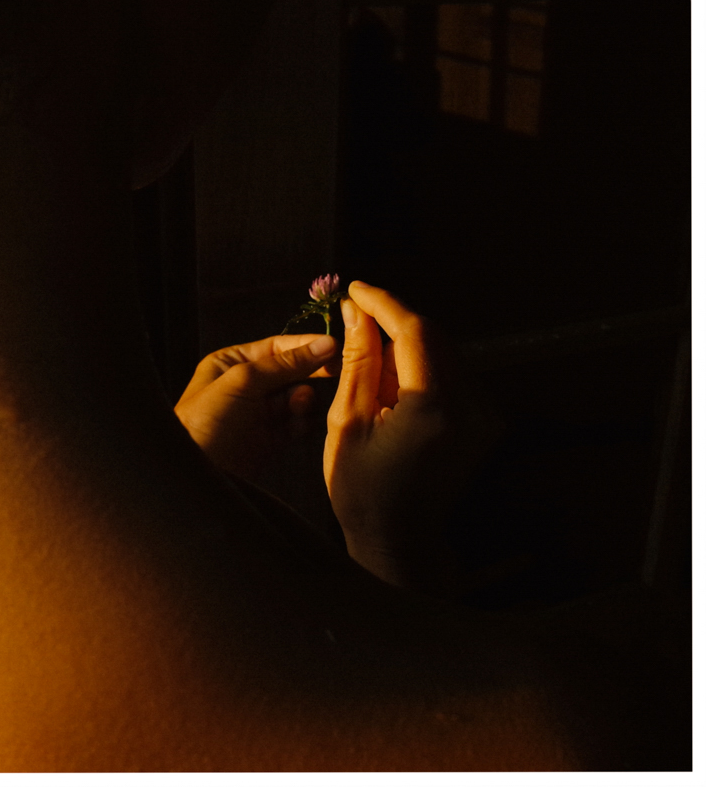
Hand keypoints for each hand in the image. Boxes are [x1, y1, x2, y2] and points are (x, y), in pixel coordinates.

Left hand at [176, 333, 337, 477]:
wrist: (195, 477)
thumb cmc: (205, 422)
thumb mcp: (243, 382)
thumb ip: (285, 364)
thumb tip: (324, 344)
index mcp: (230, 364)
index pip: (276, 347)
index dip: (306, 346)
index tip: (335, 348)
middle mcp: (244, 387)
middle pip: (290, 372)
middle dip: (309, 373)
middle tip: (335, 372)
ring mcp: (257, 414)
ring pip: (295, 398)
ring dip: (304, 400)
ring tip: (299, 407)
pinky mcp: (267, 441)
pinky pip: (295, 425)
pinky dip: (303, 423)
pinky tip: (303, 424)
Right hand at [323, 282, 497, 591]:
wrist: (400, 541)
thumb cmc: (362, 490)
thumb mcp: (346, 422)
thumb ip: (358, 362)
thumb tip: (356, 312)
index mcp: (435, 408)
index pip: (415, 331)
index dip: (383, 304)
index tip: (354, 290)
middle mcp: (472, 406)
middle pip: (434, 337)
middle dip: (394, 320)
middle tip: (355, 314)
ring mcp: (485, 415)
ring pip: (444, 353)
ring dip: (406, 342)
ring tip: (366, 349)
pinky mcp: (485, 422)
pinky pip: (451, 375)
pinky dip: (420, 366)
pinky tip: (390, 378)